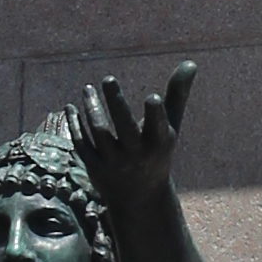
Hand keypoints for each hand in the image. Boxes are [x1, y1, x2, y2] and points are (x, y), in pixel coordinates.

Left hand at [70, 63, 195, 221]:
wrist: (140, 199)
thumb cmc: (157, 152)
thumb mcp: (170, 127)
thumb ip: (177, 95)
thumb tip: (190, 62)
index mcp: (159, 144)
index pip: (158, 129)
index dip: (156, 115)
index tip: (152, 97)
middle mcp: (137, 155)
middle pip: (124, 128)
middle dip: (117, 103)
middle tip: (108, 78)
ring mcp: (114, 164)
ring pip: (99, 133)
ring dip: (92, 108)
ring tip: (88, 89)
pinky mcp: (95, 169)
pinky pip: (82, 144)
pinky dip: (75, 125)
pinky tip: (71, 107)